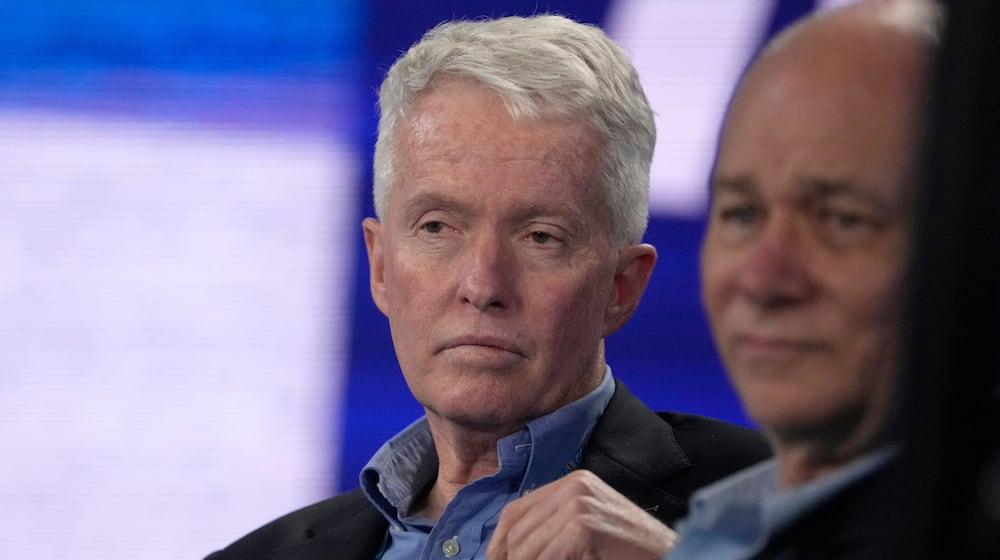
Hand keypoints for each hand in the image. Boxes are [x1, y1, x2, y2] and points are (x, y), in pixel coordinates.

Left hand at [487, 469, 676, 559]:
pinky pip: (544, 558)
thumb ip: (554, 528)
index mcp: (574, 482)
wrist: (671, 556)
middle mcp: (575, 486)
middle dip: (507, 559)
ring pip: (525, 548)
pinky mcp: (584, 527)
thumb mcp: (588, 529)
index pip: (516, 510)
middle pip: (516, 530)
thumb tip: (509, 550)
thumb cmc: (630, 552)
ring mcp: (579, 504)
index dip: (498, 542)